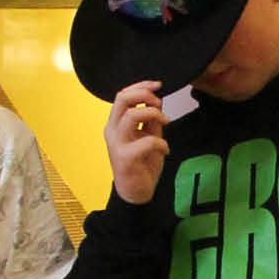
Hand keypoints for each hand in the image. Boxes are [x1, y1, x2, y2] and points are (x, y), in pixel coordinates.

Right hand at [106, 80, 171, 206]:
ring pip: (132, 115)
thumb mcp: (149, 136)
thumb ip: (150, 120)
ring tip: (165, 122)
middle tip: (160, 103)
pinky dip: (161, 143)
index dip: (141, 86)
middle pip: (122, 98)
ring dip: (154, 114)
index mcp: (116, 124)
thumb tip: (157, 99)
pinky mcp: (125, 158)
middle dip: (145, 94)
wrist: (136, 193)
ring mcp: (117, 144)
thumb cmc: (141, 164)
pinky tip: (165, 150)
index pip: (122, 95)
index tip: (158, 85)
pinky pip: (146, 141)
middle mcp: (112, 131)